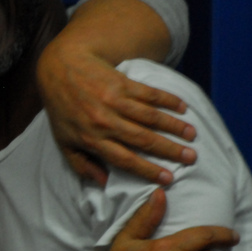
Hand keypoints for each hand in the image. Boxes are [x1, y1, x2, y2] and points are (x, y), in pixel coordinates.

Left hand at [37, 45, 196, 184]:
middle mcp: (105, 121)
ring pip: (150, 116)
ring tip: (192, 135)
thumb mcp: (64, 141)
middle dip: (170, 150)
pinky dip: (168, 100)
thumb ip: (82, 164)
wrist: (59, 67)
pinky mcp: (122, 82)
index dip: (148, 170)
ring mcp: (115, 100)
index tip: (168, 178)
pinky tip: (183, 108)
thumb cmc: (62, 108)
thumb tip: (103, 183)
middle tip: (191, 158)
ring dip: (174, 126)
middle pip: (143, 139)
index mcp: (92, 138)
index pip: (125, 159)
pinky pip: (150, 93)